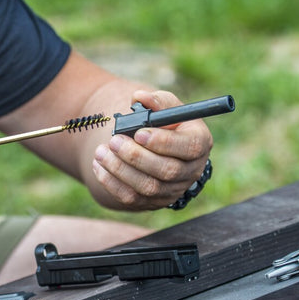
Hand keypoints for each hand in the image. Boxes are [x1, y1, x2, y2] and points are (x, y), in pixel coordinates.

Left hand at [91, 90, 212, 209]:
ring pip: (147, 187)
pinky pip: (131, 198)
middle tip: (115, 141)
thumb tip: (140, 97)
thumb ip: (157, 101)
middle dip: (136, 156)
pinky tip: (99, 166)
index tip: (139, 133)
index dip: (163, 142)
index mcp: (199, 144)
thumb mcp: (167, 108)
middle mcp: (191, 170)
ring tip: (101, 152)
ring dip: (120, 169)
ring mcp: (172, 189)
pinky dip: (111, 182)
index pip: (189, 147)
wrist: (156, 148)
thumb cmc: (165, 123)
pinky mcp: (153, 202)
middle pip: (166, 170)